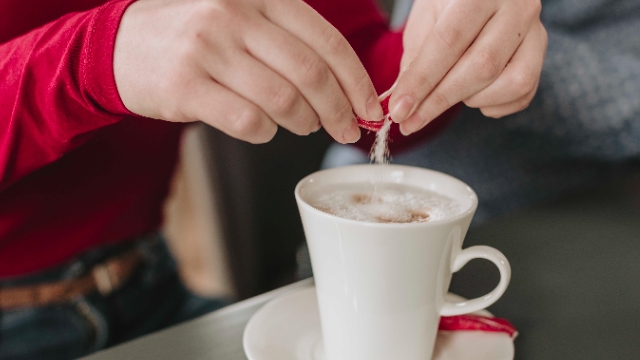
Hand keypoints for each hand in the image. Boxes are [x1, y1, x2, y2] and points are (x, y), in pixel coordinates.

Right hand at [114, 0, 383, 143]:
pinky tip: (263, 128)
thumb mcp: (243, 19)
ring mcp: (208, 49)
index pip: (326, 41)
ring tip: (304, 126)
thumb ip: (289, 42)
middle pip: (310, 73)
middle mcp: (234, 15)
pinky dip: (266, 133)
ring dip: (304, 122)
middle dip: (338, 109)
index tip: (370, 108)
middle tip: (347, 130)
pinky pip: (248, 121)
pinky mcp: (186, 85)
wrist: (121, 45)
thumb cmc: (196, 38)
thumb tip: (345, 88)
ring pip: (282, 100)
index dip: (356, 80)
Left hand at [389, 0, 547, 134]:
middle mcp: (517, 6)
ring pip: (511, 83)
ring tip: (450, 92)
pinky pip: (523, 93)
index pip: (449, 42)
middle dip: (440, 100)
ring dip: (473, 99)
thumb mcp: (425, 21)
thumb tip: (399, 104)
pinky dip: (493, 105)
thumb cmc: (447, 7)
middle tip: (409, 122)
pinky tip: (474, 95)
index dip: (422, 81)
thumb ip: (414, 61)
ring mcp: (536, 31)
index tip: (399, 110)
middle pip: (481, 66)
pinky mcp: (541, 54)